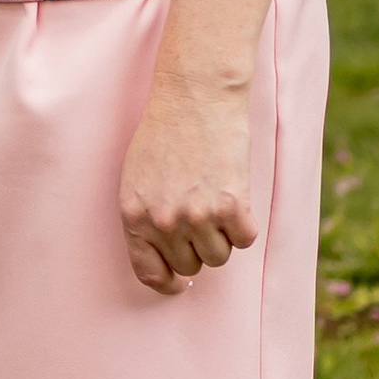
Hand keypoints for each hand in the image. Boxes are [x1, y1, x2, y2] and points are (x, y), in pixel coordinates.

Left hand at [118, 75, 256, 295]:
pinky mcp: (232, 206)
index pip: (149, 273)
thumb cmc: (164, 131)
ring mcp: (198, 216)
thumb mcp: (137, 177)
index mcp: (133, 216)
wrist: (195, 95)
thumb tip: (163, 255)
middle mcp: (163, 222)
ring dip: (222, 236)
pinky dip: (245, 224)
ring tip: (217, 201)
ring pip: (219, 257)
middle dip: (197, 247)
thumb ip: (146, 216)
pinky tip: (236, 196)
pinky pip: (244, 238)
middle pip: (190, 265)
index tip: (181, 282)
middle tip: (202, 216)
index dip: (168, 282)